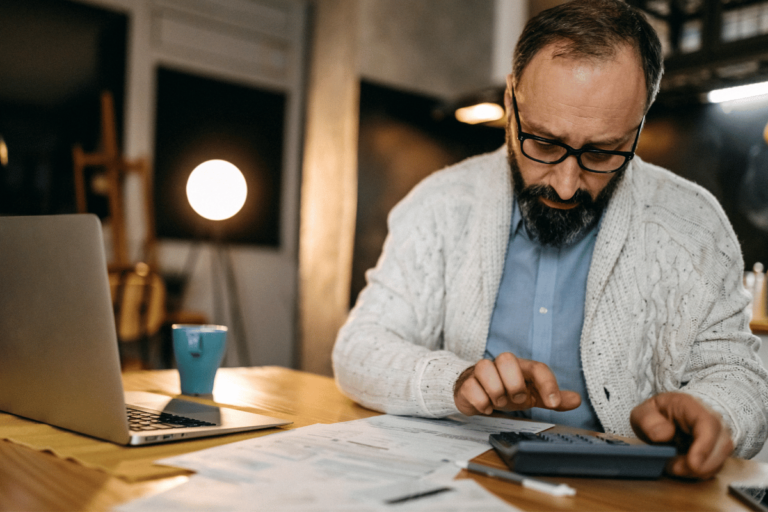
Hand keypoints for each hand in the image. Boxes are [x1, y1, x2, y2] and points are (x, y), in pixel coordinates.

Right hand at [454, 352, 580, 415]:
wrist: (475, 391)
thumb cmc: (507, 391)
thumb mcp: (532, 396)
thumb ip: (552, 398)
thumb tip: (576, 399)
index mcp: (521, 367)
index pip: (538, 367)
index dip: (548, 384)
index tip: (553, 403)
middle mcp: (501, 365)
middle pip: (507, 359)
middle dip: (514, 384)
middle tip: (516, 400)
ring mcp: (481, 371)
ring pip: (485, 368)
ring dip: (495, 391)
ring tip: (498, 403)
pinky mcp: (466, 383)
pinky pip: (471, 387)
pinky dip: (480, 401)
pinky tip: (485, 407)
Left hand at [630, 392, 733, 478]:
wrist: (666, 416)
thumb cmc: (657, 414)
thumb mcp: (643, 413)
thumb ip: (648, 421)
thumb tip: (665, 435)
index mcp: (692, 406)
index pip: (708, 423)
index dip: (704, 445)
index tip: (693, 463)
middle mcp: (713, 420)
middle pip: (723, 445)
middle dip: (702, 465)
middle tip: (674, 468)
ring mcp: (718, 436)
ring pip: (721, 459)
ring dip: (699, 471)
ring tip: (673, 467)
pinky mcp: (717, 452)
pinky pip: (715, 467)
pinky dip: (699, 473)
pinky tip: (681, 469)